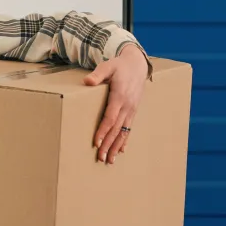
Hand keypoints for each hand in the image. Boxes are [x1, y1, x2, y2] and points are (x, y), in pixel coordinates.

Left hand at [84, 46, 148, 162]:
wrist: (137, 64)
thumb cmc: (119, 65)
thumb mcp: (107, 66)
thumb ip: (98, 74)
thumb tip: (87, 81)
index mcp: (119, 96)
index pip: (110, 118)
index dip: (103, 131)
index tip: (96, 143)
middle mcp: (127, 106)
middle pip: (116, 129)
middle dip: (109, 144)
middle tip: (102, 158)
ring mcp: (131, 109)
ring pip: (123, 131)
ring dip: (117, 146)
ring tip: (111, 160)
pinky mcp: (133, 110)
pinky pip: (129, 128)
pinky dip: (124, 140)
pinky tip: (121, 151)